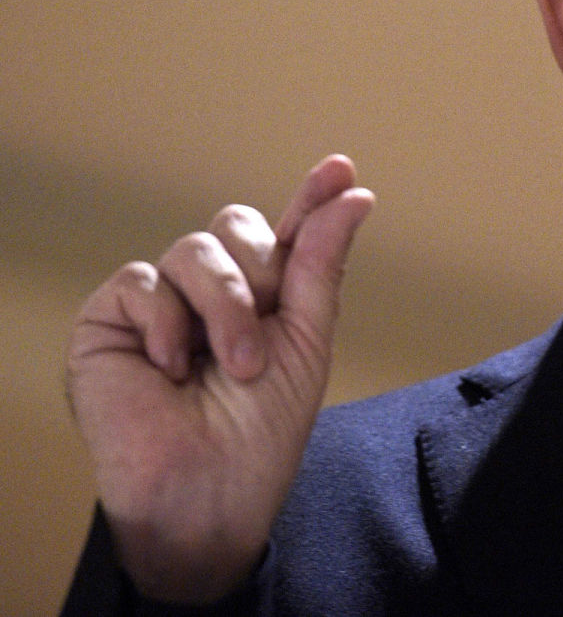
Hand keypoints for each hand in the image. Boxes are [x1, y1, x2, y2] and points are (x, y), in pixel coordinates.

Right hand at [65, 155, 373, 603]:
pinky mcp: (111, 319)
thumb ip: (321, 263)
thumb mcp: (307, 340)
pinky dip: (167, 324)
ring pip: (194, 249)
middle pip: (237, 226)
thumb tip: (354, 192)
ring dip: (224, 309)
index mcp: (266, 296)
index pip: (287, 232)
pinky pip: (142, 280)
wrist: (208, 490)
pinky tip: (172, 369)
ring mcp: (161, 302)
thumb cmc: (261, 430)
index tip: (341, 169)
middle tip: (262, 343)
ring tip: (230, 368)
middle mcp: (212, 291)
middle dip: (261, 276)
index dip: (312, 198)